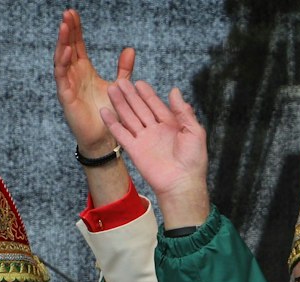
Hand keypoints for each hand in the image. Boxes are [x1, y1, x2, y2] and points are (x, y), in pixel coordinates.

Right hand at [53, 10, 134, 153]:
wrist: (105, 138)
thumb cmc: (110, 114)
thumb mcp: (120, 86)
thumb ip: (124, 69)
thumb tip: (130, 49)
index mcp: (84, 70)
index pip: (77, 45)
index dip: (75, 30)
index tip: (74, 13)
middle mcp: (74, 75)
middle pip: (67, 47)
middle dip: (67, 31)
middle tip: (67, 13)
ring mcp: (68, 85)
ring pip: (62, 59)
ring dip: (62, 43)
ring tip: (64, 26)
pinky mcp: (66, 97)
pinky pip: (62, 77)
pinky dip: (63, 64)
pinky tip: (66, 51)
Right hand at [103, 79, 210, 227]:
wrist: (182, 183)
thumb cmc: (193, 160)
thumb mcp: (194, 131)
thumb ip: (183, 111)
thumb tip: (174, 90)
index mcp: (171, 125)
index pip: (156, 106)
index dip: (147, 94)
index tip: (138, 82)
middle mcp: (156, 131)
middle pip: (140, 109)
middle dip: (130, 95)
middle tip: (120, 81)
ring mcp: (144, 140)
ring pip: (129, 118)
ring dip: (120, 104)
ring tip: (111, 89)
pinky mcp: (135, 150)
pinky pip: (121, 134)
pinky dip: (112, 123)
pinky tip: (104, 111)